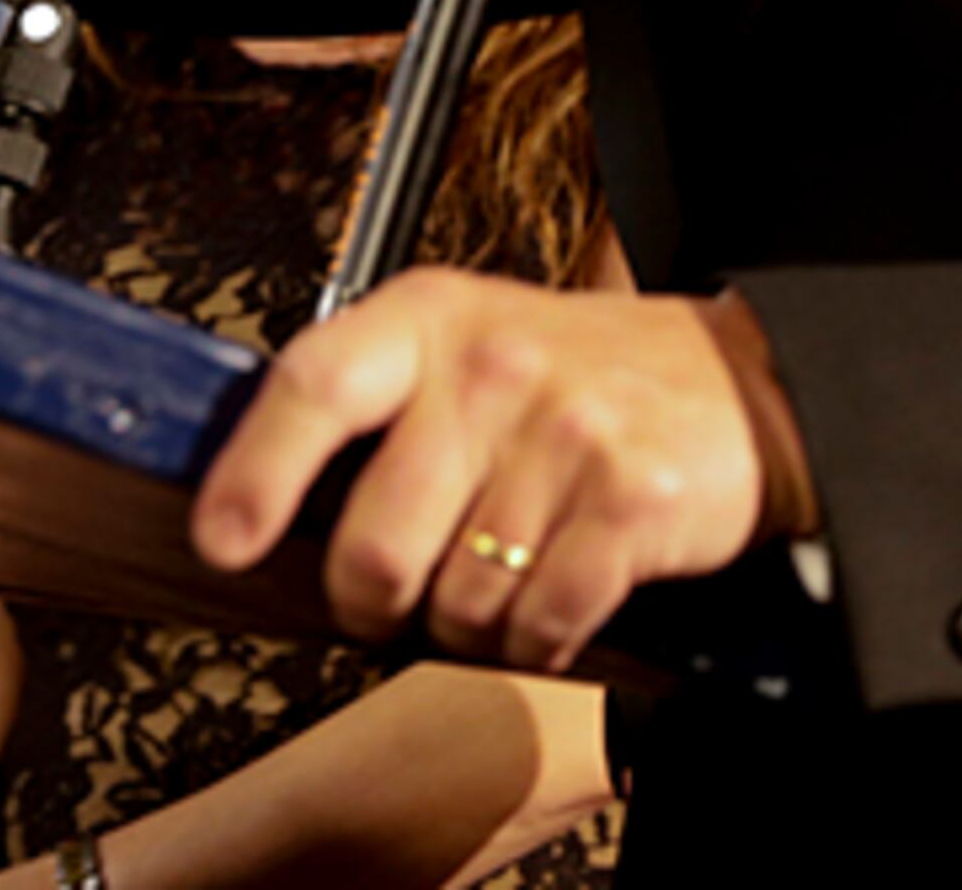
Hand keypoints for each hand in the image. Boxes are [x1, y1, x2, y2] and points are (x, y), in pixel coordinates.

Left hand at [189, 273, 814, 672]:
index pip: (314, 385)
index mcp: (428, 320)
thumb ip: (366, 404)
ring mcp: (566, 433)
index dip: (255, 472)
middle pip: (376, 542)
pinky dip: (534, 641)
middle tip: (389, 592)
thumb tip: (248, 506)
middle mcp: (492, 368)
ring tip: (502, 571)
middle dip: (371, 598)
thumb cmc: (574, 377)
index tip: (223, 540)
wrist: (738, 384)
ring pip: (456, 603)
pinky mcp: (630, 502)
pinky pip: (538, 625)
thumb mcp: (462, 346)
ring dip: (469, 621)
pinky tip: (551, 600)